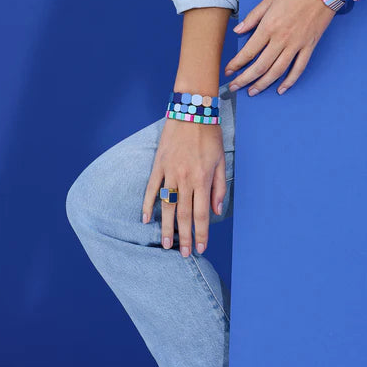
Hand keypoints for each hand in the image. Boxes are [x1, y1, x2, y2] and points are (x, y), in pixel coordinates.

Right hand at [141, 118, 226, 256]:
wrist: (192, 111)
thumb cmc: (210, 136)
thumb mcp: (221, 160)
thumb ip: (218, 187)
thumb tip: (216, 211)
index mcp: (202, 179)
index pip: (202, 214)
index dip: (201, 233)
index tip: (200, 248)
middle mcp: (185, 179)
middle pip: (184, 214)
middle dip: (185, 237)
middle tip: (184, 255)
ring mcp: (170, 172)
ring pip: (167, 205)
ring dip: (167, 227)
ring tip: (166, 244)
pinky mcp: (158, 165)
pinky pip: (151, 188)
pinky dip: (148, 204)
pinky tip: (146, 219)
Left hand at [224, 0, 335, 94]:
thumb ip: (253, 17)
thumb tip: (238, 30)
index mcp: (269, 26)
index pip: (248, 52)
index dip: (236, 64)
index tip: (228, 71)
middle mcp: (282, 39)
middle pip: (260, 66)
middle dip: (245, 79)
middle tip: (234, 87)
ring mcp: (297, 44)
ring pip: (277, 71)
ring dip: (263, 84)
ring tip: (253, 92)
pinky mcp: (310, 46)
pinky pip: (299, 68)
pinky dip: (290, 81)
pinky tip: (281, 89)